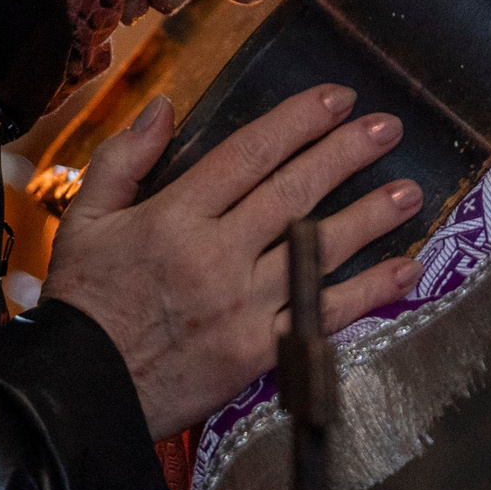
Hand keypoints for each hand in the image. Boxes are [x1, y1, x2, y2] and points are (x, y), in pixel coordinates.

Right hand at [42, 85, 423, 439]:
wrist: (82, 391)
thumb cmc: (83, 303)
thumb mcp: (85, 218)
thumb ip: (124, 158)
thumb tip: (164, 107)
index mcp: (174, 216)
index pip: (249, 153)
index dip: (298, 121)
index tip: (336, 98)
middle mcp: (216, 254)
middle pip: (294, 191)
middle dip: (345, 153)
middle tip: (387, 128)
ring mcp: (242, 305)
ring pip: (318, 249)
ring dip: (370, 216)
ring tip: (408, 190)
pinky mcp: (258, 352)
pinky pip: (324, 315)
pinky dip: (369, 292)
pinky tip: (405, 270)